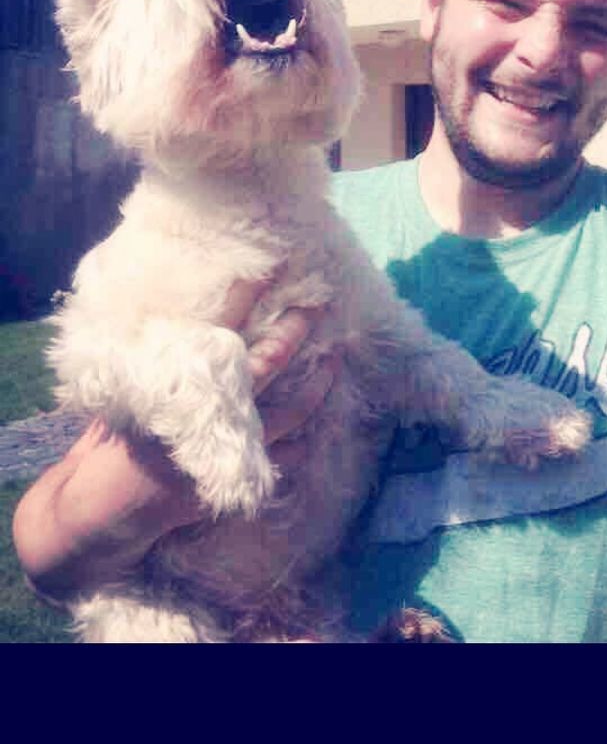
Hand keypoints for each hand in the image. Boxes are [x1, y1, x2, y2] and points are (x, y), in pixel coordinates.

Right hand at [12, 283, 332, 601]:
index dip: (246, 295)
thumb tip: (171, 321)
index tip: (268, 267)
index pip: (223, 326)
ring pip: (288, 411)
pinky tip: (316, 429)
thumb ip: (155, 365)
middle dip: (293, 332)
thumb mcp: (126, 395)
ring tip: (334, 362)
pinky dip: (300, 443)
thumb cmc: (110, 445)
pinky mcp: (236, 479)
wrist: (100, 511)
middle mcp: (214, 413)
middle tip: (317, 305)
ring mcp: (231, 448)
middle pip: (267, 362)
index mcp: (185, 384)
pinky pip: (281, 459)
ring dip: (315, 386)